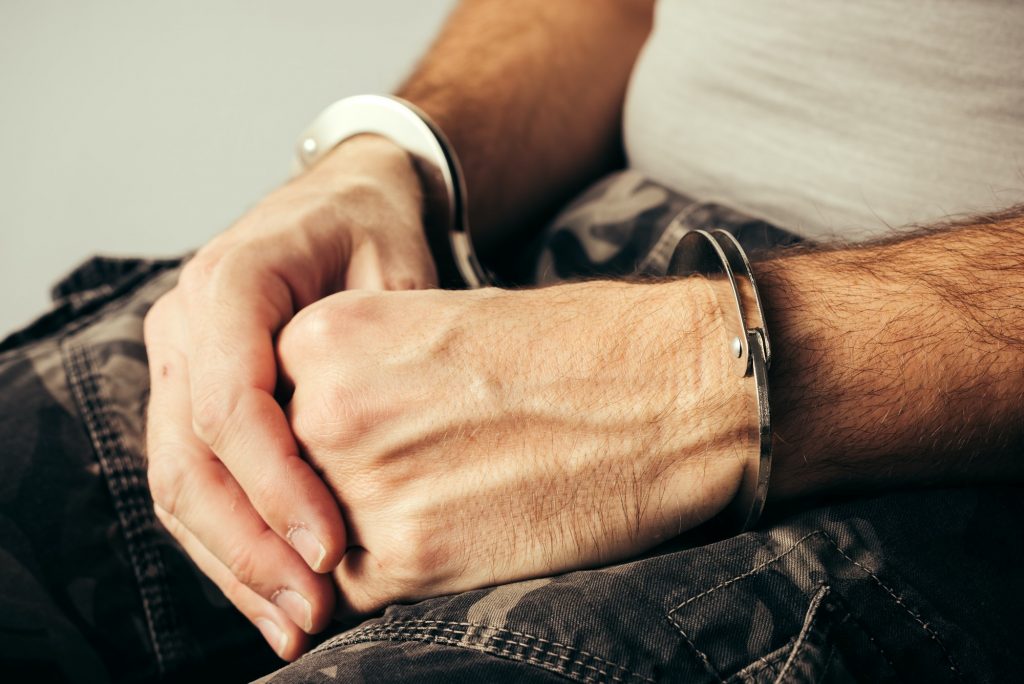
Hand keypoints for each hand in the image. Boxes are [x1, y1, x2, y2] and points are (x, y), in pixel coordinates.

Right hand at [144, 135, 435, 658]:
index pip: (229, 404)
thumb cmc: (378, 227)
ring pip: (177, 482)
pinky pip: (192, 479)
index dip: (274, 485)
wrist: (346, 198)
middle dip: (247, 545)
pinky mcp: (193, 393)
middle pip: (187, 457)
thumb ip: (386, 345)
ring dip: (232, 562)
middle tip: (307, 611)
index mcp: (230, 281)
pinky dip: (229, 540)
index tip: (329, 548)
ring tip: (292, 622)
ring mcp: (179, 361)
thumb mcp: (398, 265)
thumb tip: (381, 455)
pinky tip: (272, 590)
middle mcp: (185, 324)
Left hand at [276, 279, 751, 613]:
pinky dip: (390, 578)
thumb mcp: (433, 325)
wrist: (663, 389)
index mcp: (326, 334)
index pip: (269, 411)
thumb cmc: (566, 349)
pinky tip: (455, 532)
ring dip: (355, 536)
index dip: (310, 439)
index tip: (353, 447)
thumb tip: (310, 436)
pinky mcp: (412, 559)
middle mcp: (328, 409)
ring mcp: (364, 487)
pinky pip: (357, 591)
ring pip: (313, 540)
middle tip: (404, 478)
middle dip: (326, 490)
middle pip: (284, 478)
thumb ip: (355, 374)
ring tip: (440, 499)